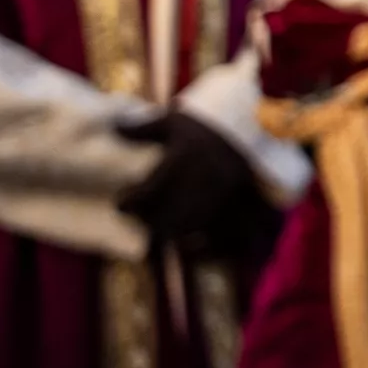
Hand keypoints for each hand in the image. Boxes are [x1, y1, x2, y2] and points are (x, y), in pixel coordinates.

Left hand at [115, 111, 274, 258]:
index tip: (120, 204)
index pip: (150, 188)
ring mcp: (220, 195)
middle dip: (148, 220)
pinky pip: (216, 236)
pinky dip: (200, 246)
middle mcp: (202, 179)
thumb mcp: (175, 121)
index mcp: (184, 158)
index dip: (131, 201)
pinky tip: (186, 245)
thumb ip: (144, 127)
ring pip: (187, 226)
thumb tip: (114, 129)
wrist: (253, 130)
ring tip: (157, 227)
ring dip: (168, 231)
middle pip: (166, 214)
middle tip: (138, 218)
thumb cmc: (205, 127)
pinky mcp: (236, 205)